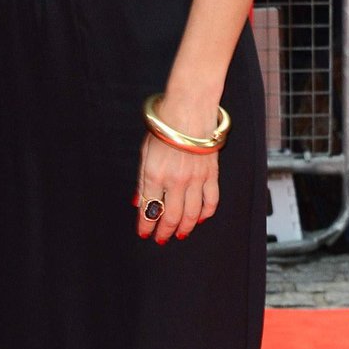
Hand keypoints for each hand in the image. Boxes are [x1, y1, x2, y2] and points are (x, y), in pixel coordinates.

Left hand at [135, 129, 219, 243]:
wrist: (188, 109)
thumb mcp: (144, 152)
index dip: (146, 226)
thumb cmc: (165, 127)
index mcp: (155, 175)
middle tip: (161, 239)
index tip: (144, 234)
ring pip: (191, 214)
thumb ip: (142, 181)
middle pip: (170, 216)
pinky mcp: (211, 174)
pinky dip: (206, 213)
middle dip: (164, 231)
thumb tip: (137, 201)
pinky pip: (211, 201)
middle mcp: (175, 181)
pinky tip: (201, 218)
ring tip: (180, 234)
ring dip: (185, 228)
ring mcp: (195, 179)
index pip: (149, 210)